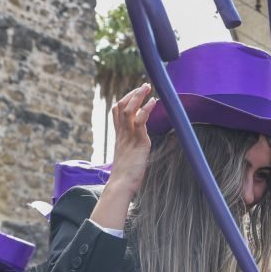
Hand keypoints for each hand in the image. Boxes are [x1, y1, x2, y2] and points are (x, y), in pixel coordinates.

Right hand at [93, 84, 155, 229]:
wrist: (121, 185)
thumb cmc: (126, 176)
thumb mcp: (129, 158)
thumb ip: (132, 149)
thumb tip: (140, 148)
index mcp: (119, 136)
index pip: (117, 112)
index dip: (125, 100)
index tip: (135, 93)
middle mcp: (122, 134)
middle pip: (121, 106)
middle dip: (132, 94)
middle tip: (144, 86)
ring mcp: (128, 137)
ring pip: (129, 110)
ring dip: (138, 96)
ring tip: (147, 87)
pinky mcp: (138, 142)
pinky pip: (140, 121)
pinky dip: (146, 109)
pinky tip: (153, 102)